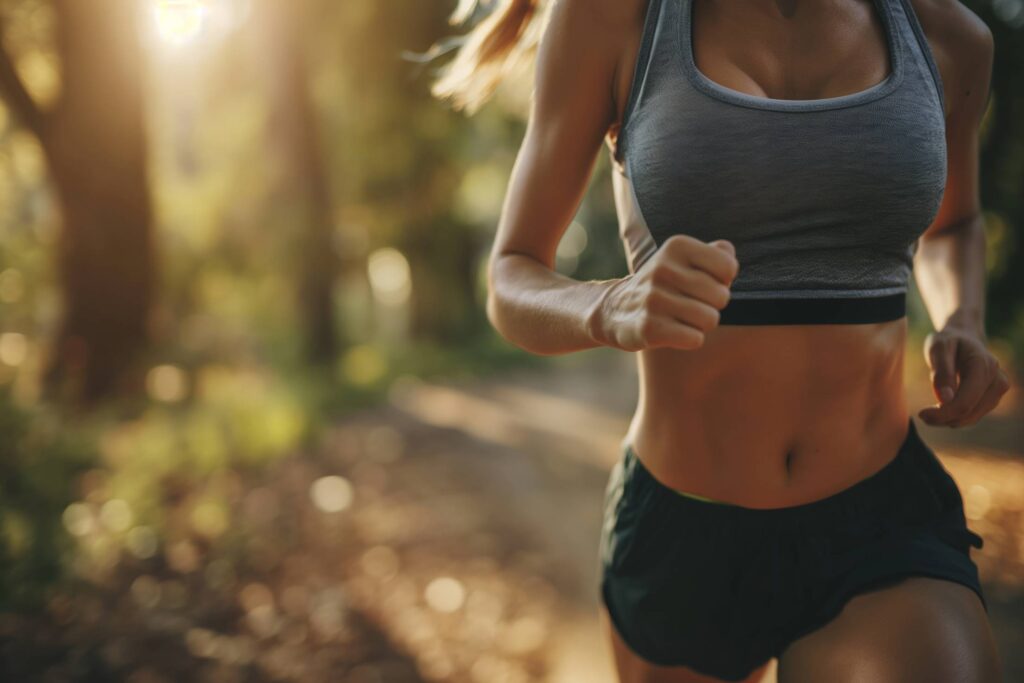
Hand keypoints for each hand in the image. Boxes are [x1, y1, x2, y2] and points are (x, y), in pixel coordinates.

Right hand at [591, 235, 738, 350]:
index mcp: (677, 246)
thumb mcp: (683, 260)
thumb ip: (715, 253)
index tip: (702, 283)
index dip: (722, 281)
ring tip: (681, 318)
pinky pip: (695, 339)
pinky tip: (674, 332)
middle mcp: (663, 268)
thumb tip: (728, 251)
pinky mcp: (649, 327)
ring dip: (701, 324)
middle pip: (721, 296)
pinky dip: (690, 339)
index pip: (728, 267)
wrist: (615, 309)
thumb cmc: (663, 285)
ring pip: (710, 319)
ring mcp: (654, 298)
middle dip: (712, 305)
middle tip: (690, 304)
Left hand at [918, 326, 1010, 427]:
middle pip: (968, 412)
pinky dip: (956, 417)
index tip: (921, 414)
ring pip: (971, 418)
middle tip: (922, 414)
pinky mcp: (993, 398)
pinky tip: (942, 409)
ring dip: (948, 419)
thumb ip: (942, 373)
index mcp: (984, 366)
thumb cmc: (948, 342)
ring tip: (930, 410)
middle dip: (943, 418)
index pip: (965, 401)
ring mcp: (998, 391)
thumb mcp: (938, 349)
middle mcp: (998, 380)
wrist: (964, 338)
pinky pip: (973, 416)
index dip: (943, 413)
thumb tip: (945, 400)